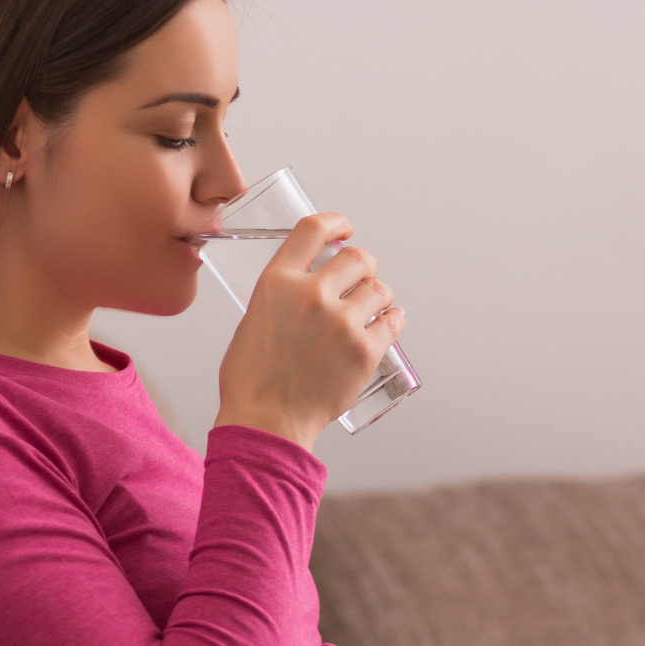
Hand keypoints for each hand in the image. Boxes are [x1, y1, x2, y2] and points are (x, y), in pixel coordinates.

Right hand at [213, 212, 404, 450]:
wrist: (266, 422)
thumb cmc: (251, 381)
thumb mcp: (252, 321)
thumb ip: (280, 297)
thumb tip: (302, 290)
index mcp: (278, 282)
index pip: (314, 229)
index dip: (336, 223)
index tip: (346, 229)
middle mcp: (312, 295)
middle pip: (357, 258)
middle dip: (364, 267)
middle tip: (362, 281)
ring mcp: (342, 322)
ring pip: (380, 289)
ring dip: (379, 297)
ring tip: (372, 310)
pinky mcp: (364, 351)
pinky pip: (393, 323)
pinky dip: (393, 322)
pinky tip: (388, 325)